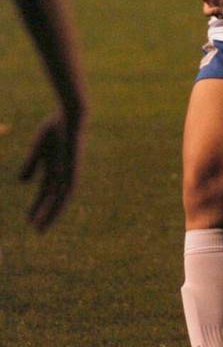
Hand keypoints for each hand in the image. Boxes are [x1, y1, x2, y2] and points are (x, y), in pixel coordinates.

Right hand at [19, 103, 87, 230]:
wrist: (71, 115)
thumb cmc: (55, 128)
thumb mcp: (38, 148)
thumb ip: (32, 165)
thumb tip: (23, 182)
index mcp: (55, 169)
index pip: (47, 193)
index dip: (38, 206)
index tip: (30, 220)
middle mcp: (64, 173)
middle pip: (55, 199)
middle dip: (46, 214)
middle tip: (37, 231)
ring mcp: (70, 171)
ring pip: (62, 198)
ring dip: (52, 213)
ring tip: (41, 228)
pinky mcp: (74, 167)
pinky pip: (68, 187)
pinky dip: (61, 199)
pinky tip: (52, 210)